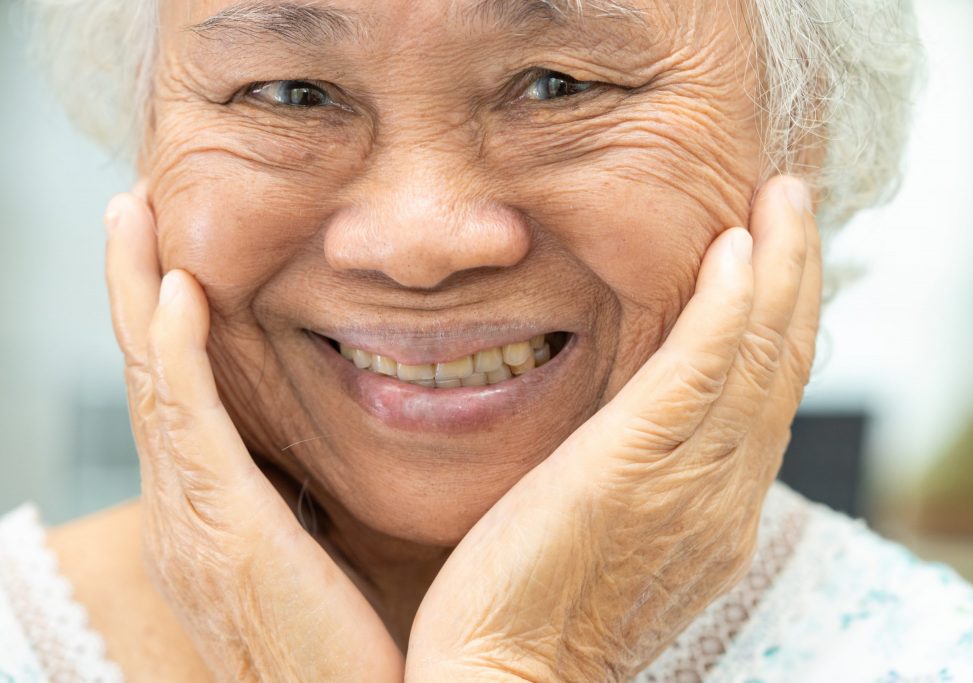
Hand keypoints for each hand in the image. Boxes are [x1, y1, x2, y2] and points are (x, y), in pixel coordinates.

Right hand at [104, 185, 403, 682]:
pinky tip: (179, 292)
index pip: (174, 395)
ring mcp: (191, 517)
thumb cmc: (342, 649)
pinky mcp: (222, 526)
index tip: (171, 255)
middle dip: (133, 284)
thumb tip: (318, 460)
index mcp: (203, 512)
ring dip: (138, 291)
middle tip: (133, 208)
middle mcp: (180, 508)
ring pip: (151, 380)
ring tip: (134, 216)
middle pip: (145, 372)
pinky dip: (176, 351)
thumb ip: (302, 501)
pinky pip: (187, 421)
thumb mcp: (312, 558)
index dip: (162, 322)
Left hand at [405, 176, 820, 681]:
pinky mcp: (631, 469)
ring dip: (777, 270)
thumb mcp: (618, 535)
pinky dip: (726, 311)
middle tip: (793, 199)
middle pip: (779, 365)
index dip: (781, 318)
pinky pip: (698, 375)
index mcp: (718, 510)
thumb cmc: (539, 609)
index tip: (777, 253)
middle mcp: (723, 495)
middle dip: (796, 274)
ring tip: (782, 199)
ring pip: (754, 358)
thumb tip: (649, 426)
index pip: (765, 396)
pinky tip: (738, 252)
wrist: (506, 678)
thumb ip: (650, 478)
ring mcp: (688, 485)